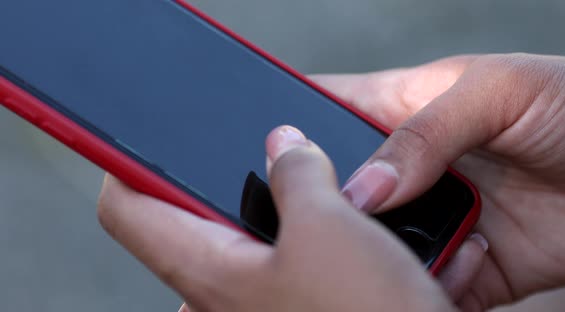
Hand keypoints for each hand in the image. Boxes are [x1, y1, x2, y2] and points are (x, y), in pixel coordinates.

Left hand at [98, 126, 455, 311]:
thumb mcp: (328, 227)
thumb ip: (296, 174)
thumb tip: (284, 145)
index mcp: (209, 270)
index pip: (127, 211)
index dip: (124, 164)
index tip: (135, 134)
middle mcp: (227, 291)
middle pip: (197, 218)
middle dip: (231, 180)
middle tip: (267, 149)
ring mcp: (267, 299)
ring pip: (260, 237)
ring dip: (294, 206)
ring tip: (329, 184)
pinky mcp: (304, 303)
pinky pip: (303, 257)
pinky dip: (328, 235)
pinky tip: (366, 230)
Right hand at [312, 53, 564, 310]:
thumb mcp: (500, 89)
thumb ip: (425, 131)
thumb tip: (362, 188)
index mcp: (410, 107)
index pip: (332, 107)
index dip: (295, 123)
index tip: (266, 149)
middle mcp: (414, 167)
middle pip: (343, 186)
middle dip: (320, 204)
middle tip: (305, 220)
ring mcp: (439, 216)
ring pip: (377, 243)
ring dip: (369, 254)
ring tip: (362, 258)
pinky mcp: (472, 262)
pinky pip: (432, 283)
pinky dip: (423, 289)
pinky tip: (435, 277)